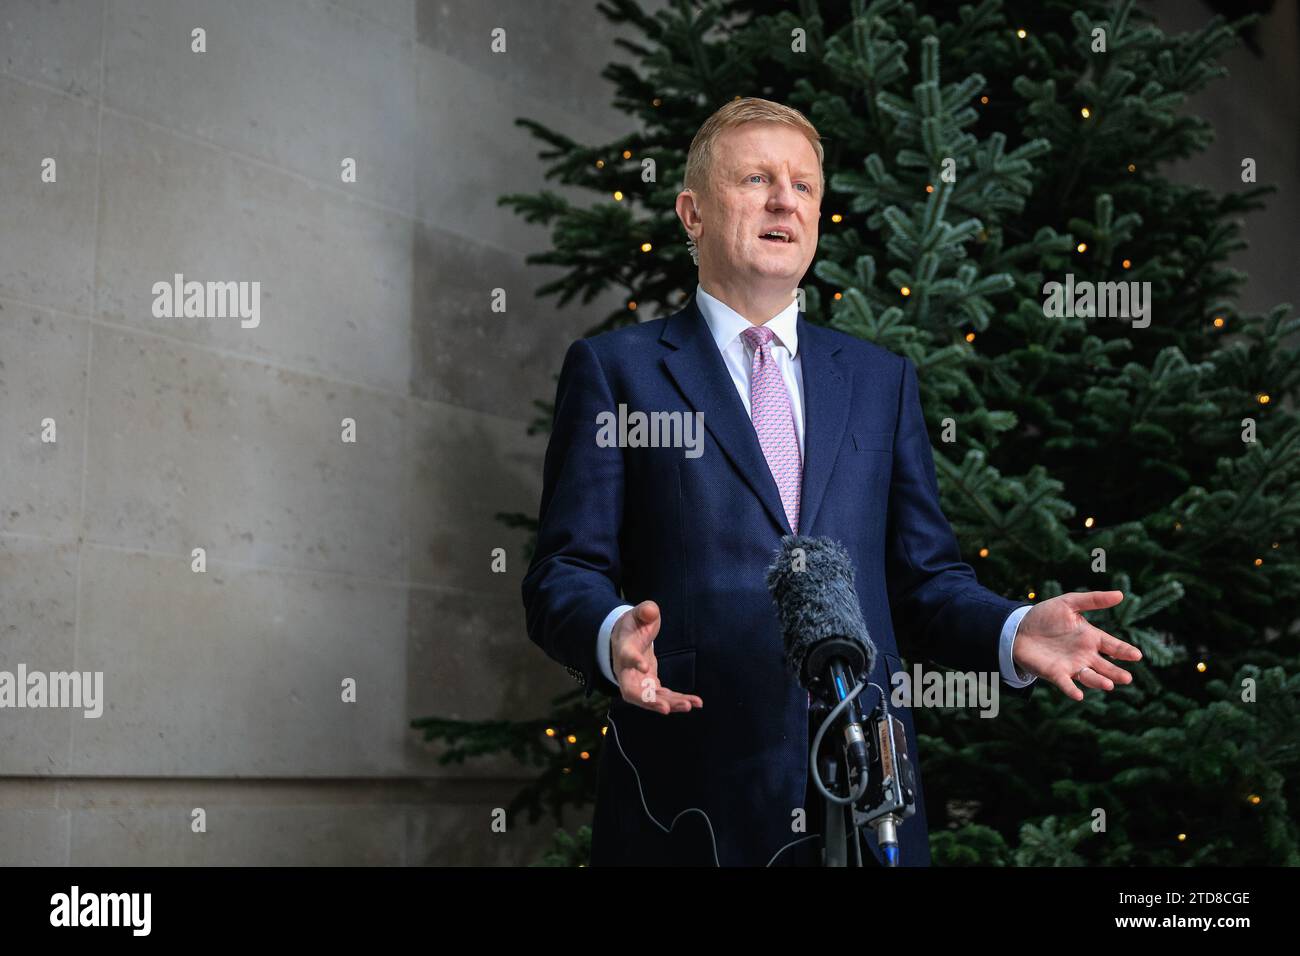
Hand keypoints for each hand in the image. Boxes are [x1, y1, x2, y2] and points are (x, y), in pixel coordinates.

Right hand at [611, 600, 703, 713]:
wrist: (628, 637)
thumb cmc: (634, 624)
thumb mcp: (638, 613)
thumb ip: (645, 610)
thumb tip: (650, 610)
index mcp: (624, 649)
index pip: (626, 657)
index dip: (635, 662)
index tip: (646, 666)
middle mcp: (627, 671)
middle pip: (632, 692)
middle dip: (649, 701)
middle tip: (666, 708)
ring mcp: (637, 681)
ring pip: (649, 699)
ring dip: (669, 704)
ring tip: (691, 705)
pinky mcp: (649, 685)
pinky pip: (662, 696)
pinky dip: (676, 700)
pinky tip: (694, 702)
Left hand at [1012, 590, 1141, 700]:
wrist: (1018, 628)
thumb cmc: (1045, 616)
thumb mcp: (1068, 603)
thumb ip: (1093, 600)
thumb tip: (1120, 594)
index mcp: (1090, 638)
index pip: (1112, 646)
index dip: (1124, 651)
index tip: (1136, 655)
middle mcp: (1084, 655)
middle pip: (1105, 666)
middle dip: (1116, 673)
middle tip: (1127, 678)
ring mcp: (1071, 665)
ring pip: (1089, 676)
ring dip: (1098, 681)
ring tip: (1109, 685)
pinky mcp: (1055, 673)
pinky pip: (1066, 684)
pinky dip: (1072, 690)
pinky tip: (1079, 695)